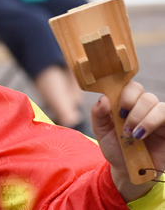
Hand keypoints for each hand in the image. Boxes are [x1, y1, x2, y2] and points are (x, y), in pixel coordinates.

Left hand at [91, 82, 164, 201]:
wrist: (127, 170)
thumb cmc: (114, 147)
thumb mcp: (101, 130)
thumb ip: (98, 113)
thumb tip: (103, 98)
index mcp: (126, 103)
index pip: (129, 86)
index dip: (124, 93)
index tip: (118, 109)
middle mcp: (143, 107)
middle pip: (143, 93)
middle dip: (132, 107)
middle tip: (124, 124)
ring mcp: (157, 117)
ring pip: (156, 104)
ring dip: (142, 117)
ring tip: (132, 134)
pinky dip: (153, 122)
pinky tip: (142, 135)